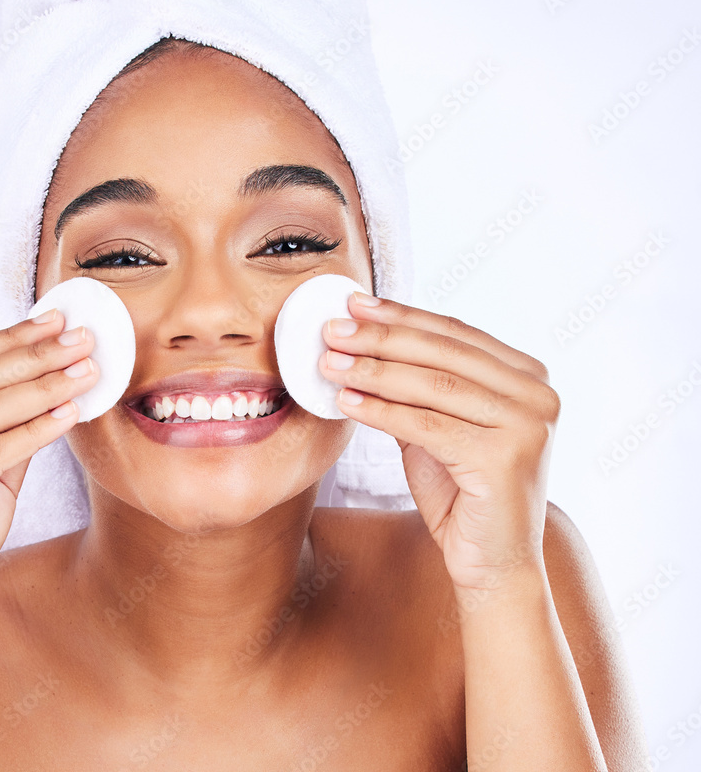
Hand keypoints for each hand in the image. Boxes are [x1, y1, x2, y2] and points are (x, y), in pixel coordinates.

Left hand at [318, 294, 559, 592]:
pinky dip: (381, 411)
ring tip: (330, 363)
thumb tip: (357, 340)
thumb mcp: (435, 427)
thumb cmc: (462, 493)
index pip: (454, 333)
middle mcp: (538, 394)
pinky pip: (427, 424)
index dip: (401, 315)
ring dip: (373, 371)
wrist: (492, 565)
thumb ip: (412, 386)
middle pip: (442, 352)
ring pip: (433, 385)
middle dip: (380, 337)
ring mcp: (528, 425)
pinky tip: (347, 402)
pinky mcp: (507, 457)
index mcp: (527, 376)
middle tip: (333, 329)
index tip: (354, 303)